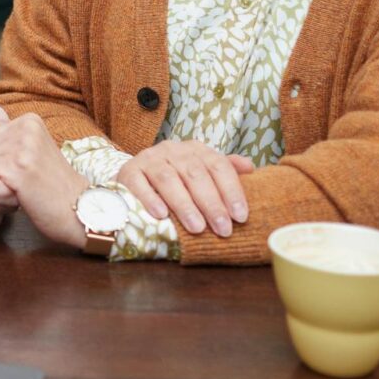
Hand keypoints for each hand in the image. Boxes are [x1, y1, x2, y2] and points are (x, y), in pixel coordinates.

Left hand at [0, 113, 88, 249]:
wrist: (83, 212)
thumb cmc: (49, 190)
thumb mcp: (21, 160)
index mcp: (26, 121)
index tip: (15, 177)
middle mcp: (24, 127)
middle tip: (20, 188)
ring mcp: (23, 146)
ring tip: (22, 193)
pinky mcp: (21, 169)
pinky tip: (16, 198)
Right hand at [116, 141, 251, 237]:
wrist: (134, 176)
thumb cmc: (176, 180)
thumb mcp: (201, 172)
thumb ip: (224, 171)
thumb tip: (250, 167)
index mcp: (195, 150)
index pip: (218, 165)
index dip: (231, 190)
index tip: (241, 216)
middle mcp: (172, 150)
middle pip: (195, 174)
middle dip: (211, 203)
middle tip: (223, 229)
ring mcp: (149, 158)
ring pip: (168, 178)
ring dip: (184, 204)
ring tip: (197, 228)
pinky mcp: (128, 171)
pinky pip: (138, 183)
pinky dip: (150, 198)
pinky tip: (161, 215)